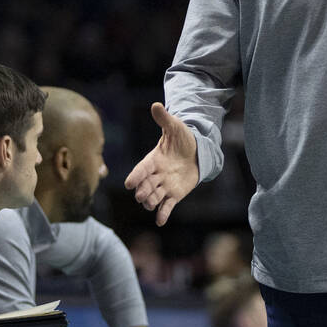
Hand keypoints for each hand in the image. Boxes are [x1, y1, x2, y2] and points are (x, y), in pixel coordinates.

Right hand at [123, 103, 199, 225]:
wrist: (197, 151)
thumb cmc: (183, 138)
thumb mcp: (175, 127)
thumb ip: (164, 119)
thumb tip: (156, 104)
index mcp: (153, 160)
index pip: (141, 169)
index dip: (135, 176)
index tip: (129, 184)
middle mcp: (156, 175)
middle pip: (145, 186)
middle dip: (143, 192)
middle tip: (142, 196)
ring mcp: (164, 186)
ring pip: (154, 197)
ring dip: (151, 203)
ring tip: (152, 205)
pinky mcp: (174, 195)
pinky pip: (167, 206)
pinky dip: (163, 214)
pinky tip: (160, 221)